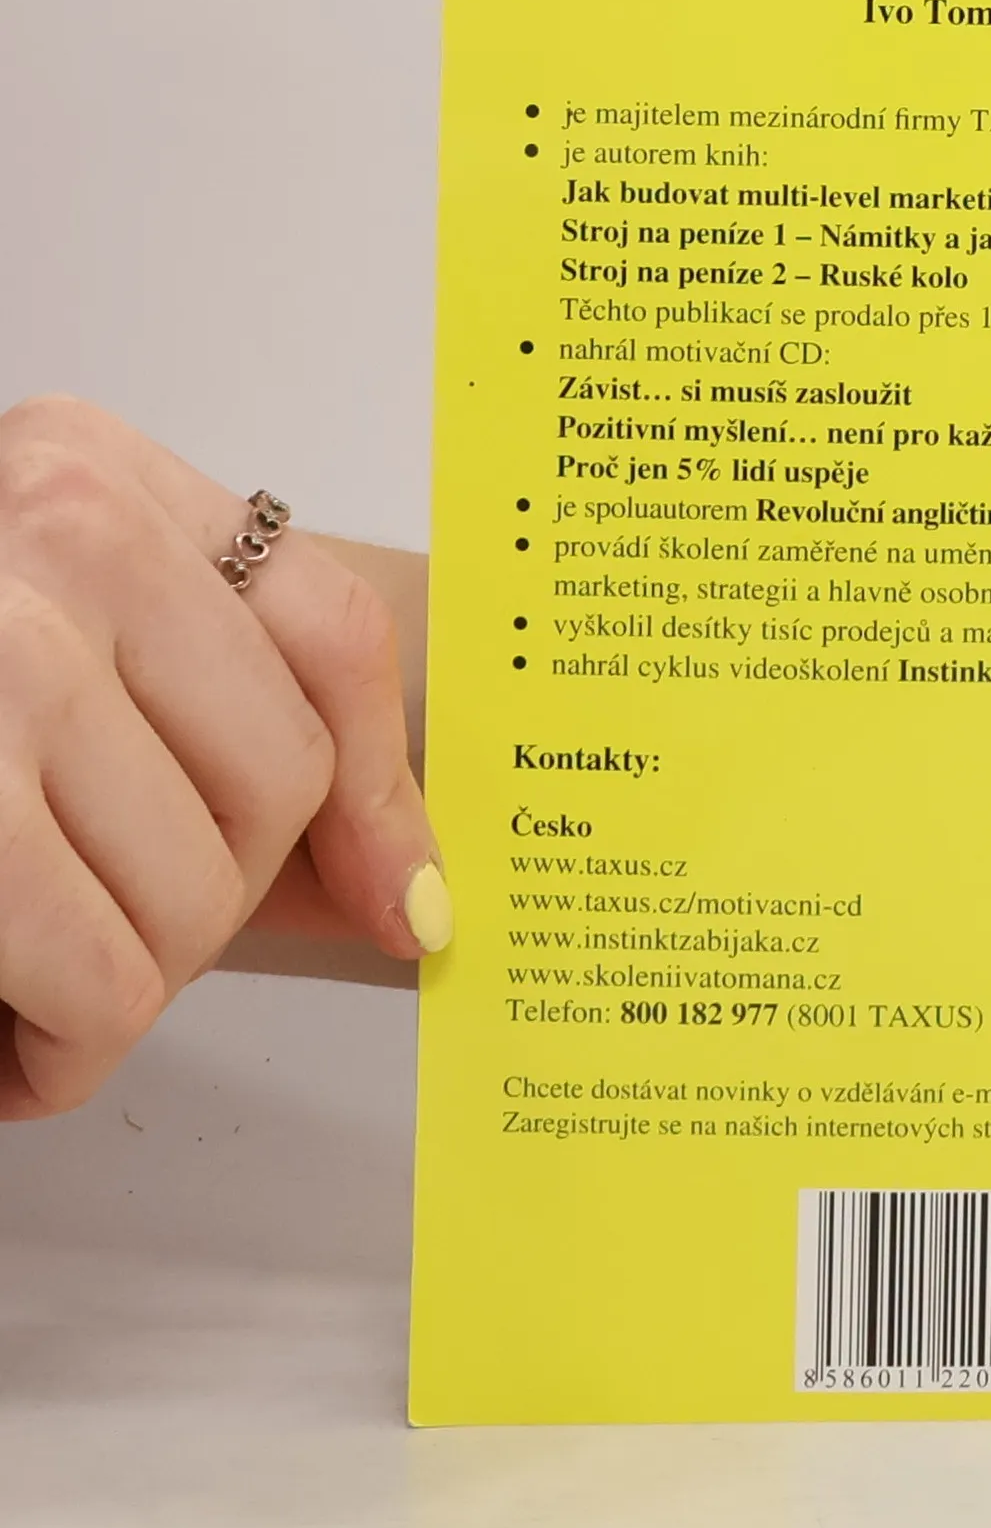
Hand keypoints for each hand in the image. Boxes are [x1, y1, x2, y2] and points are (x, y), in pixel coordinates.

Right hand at [0, 397, 446, 1119]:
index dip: (380, 791)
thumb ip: (240, 743)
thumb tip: (412, 901)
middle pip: (276, 784)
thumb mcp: (67, 662)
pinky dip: (57, 1050)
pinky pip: (97, 979)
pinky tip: (3, 1034)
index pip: (329, 631)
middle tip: (105, 926)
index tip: (402, 902)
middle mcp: (49, 529)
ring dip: (120, 989)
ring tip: (28, 968)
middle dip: (207, 907)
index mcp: (94, 477)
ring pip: (194, 898)